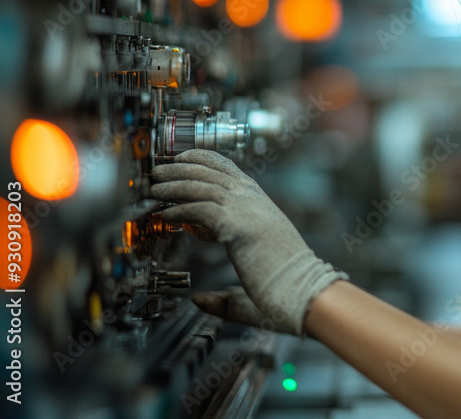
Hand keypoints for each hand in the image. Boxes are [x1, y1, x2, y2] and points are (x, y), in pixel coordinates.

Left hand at [150, 149, 346, 334]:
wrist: (305, 292)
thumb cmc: (285, 288)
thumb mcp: (252, 277)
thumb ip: (223, 291)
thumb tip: (199, 300)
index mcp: (260, 203)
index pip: (228, 168)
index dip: (201, 160)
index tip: (181, 159)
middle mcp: (254, 200)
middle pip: (211, 170)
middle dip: (180, 167)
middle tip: (158, 170)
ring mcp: (247, 210)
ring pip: (202, 185)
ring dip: (174, 185)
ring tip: (154, 190)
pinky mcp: (238, 226)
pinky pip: (200, 209)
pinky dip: (180, 211)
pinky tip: (166, 218)